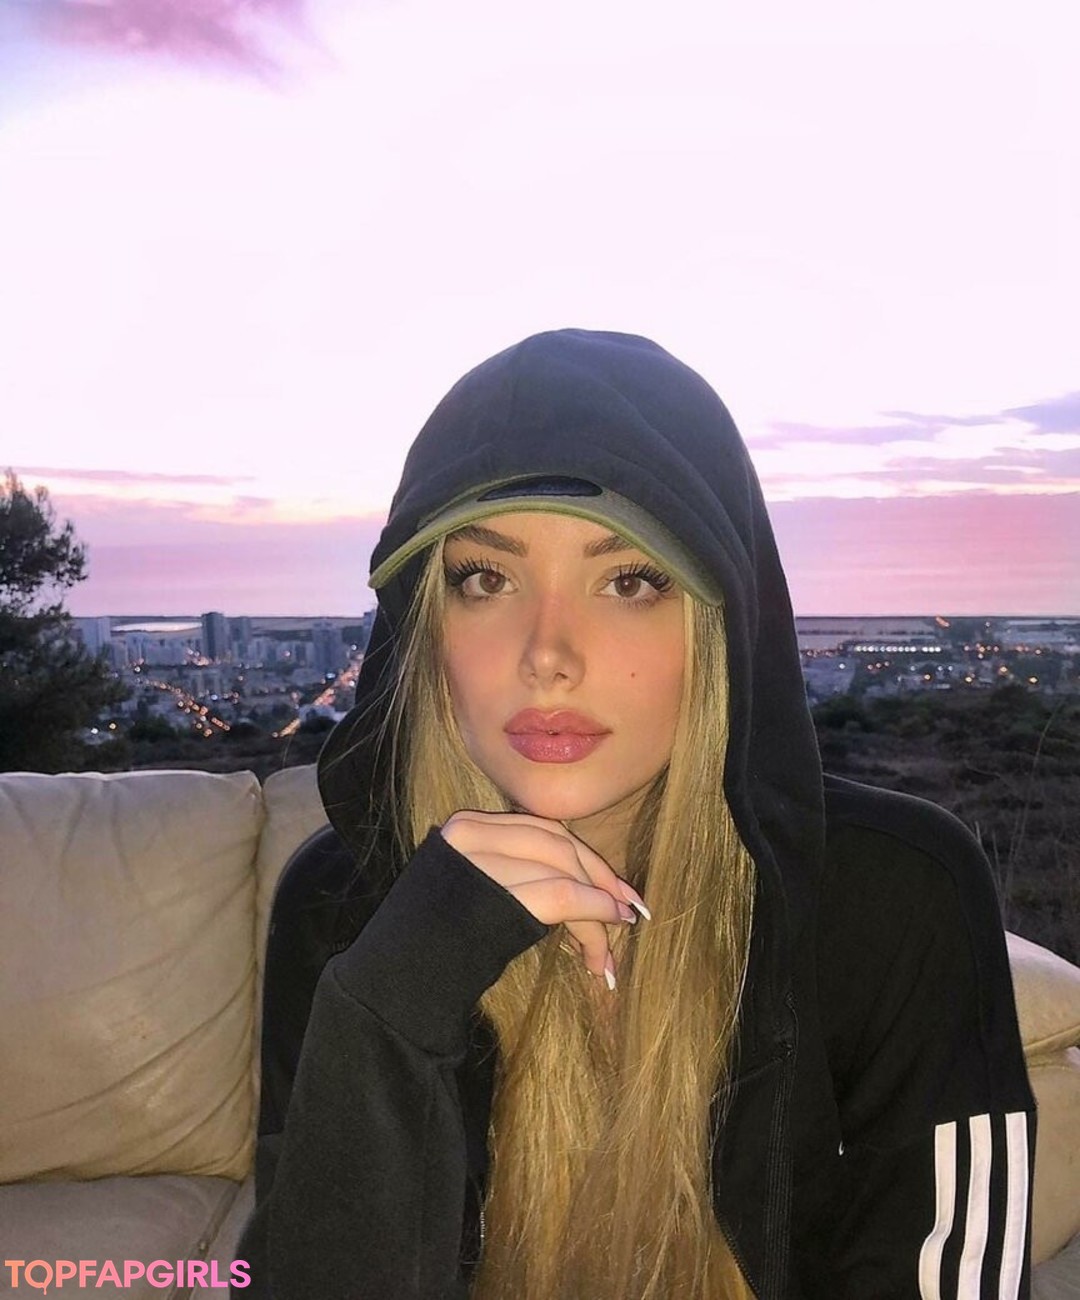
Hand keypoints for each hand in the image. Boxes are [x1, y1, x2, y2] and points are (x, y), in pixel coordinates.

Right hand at [440, 810, 649, 988]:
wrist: (396, 983)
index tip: (614, 886)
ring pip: (564, 871)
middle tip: (628, 908)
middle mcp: (471, 836)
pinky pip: (563, 896)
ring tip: (616, 934)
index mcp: (466, 827)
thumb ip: (516, 872)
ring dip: (599, 904)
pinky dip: (593, 912)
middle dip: (600, 877)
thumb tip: (581, 883)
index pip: (541, 829)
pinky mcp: (496, 897)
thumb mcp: (476, 894)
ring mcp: (481, 864)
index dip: (585, 856)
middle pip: (557, 844)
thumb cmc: (438, 946)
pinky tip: (607, 932)